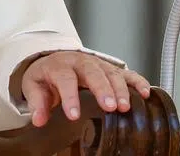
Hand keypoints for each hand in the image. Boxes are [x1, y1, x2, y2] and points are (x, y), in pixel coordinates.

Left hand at [21, 51, 151, 126]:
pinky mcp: (110, 69)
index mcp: (60, 66)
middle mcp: (81, 62)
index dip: (70, 97)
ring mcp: (98, 64)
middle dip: (102, 89)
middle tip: (110, 107)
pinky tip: (145, 93)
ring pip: (111, 72)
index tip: (74, 114)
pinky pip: (126, 73)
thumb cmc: (46, 75)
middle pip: (93, 72)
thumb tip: (38, 119)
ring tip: (126, 106)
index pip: (65, 78)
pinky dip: (137, 81)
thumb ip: (37, 102)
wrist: (54, 60)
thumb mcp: (34, 85)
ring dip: (120, 89)